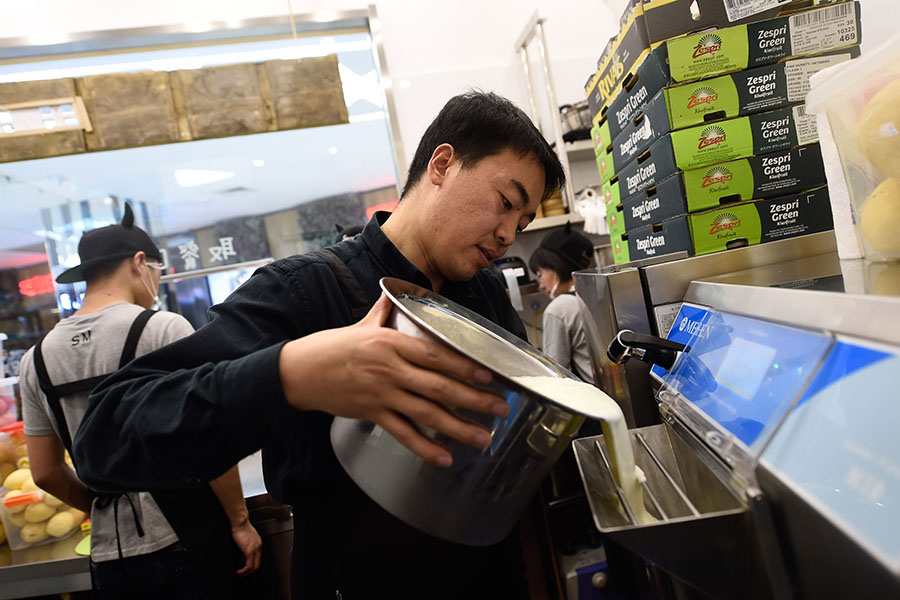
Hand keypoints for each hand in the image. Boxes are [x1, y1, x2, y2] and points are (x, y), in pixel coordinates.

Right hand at [231, 519, 261, 575]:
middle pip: (258, 564)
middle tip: (243, 574)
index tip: (245, 569)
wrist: (240, 522)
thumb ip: (245, 546)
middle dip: (250, 571)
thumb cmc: (240, 527)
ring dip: (247, 572)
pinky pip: (249, 565)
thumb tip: (241, 555)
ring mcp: (255, 549)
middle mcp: (258, 546)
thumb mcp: (245, 538)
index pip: (257, 558)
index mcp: (258, 543)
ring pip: (254, 566)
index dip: (252, 565)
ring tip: (240, 574)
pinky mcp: (249, 551)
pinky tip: (239, 571)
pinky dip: (244, 570)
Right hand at [279, 293, 508, 466]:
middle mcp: (390, 369)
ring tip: (484, 437)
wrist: (297, 372)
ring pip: (427, 413)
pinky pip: (403, 434)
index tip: (488, 374)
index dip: (464, 366)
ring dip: (458, 427)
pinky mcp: (371, 414)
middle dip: (474, 399)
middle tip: (500, 408)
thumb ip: (386, 311)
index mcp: (390, 344)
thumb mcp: (361, 325)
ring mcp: (381, 394)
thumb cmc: (330, 347)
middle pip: (439, 386)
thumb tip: (401, 293)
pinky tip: (445, 458)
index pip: (435, 355)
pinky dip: (425, 448)